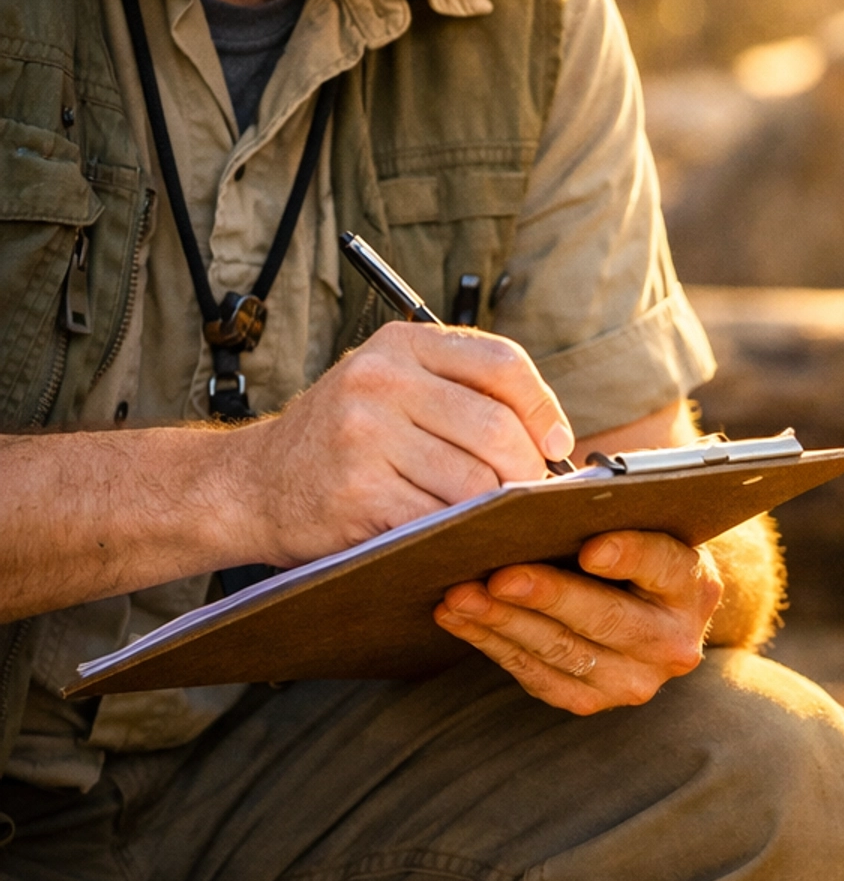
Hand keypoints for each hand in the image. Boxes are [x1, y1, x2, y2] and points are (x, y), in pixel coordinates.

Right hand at [236, 322, 574, 566]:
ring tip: (490, 515)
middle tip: (525, 492)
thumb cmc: (339, 438)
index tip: (556, 442)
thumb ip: (459, 391)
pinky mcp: (358, 494)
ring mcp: (366, 437)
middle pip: (496, 428)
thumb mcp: (389, 384)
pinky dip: (457, 534)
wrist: (250, 485)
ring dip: (495, 509)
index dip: (542, 407)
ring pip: (474, 482)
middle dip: (525, 470)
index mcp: (399, 344)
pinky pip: (439, 520)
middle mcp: (380, 380)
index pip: (501, 363)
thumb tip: (552, 438)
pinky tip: (453, 535)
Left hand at [433, 528, 723, 714]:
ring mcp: (635, 681)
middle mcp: (674, 642)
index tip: (590, 548)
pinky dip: (493, 645)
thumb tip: (545, 496)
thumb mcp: (638, 520)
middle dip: (547, 595)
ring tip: (460, 595)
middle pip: (607, 618)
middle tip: (498, 575)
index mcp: (694, 585)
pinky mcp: (592, 701)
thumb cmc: (631, 542)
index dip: (627, 556)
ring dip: (504, 622)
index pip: (662, 565)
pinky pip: (537, 677)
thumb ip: (608, 508)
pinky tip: (460, 619)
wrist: (647, 607)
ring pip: (563, 652)